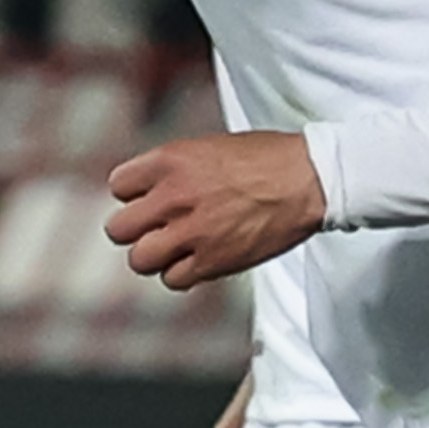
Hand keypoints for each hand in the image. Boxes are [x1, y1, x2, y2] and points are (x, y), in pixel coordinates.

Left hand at [105, 129, 324, 289]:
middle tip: (156, 229)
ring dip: (154, 257)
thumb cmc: (267, 158)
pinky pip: (174, 280)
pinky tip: (198, 262)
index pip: (118, 186)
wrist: (310, 178)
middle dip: (135, 230)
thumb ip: (174, 169)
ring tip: (175, 249)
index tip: (149, 198)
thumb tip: (150, 190)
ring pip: (140, 260)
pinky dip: (182, 274)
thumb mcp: (209, 147)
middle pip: (118, 229)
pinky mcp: (213, 261)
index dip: (133, 195)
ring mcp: (191, 231)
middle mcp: (172, 197)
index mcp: (170, 161)